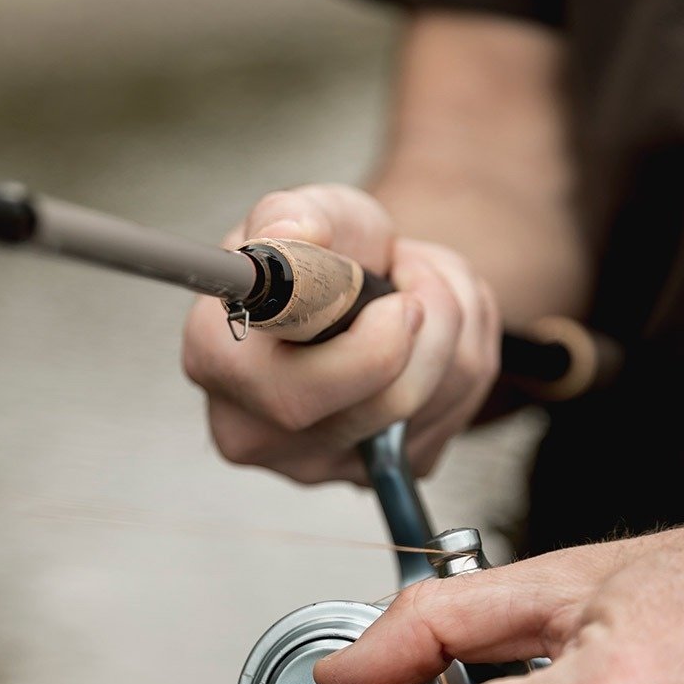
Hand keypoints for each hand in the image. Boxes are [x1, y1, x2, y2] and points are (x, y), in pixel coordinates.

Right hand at [181, 184, 500, 482]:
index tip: (401, 300)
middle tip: (415, 272)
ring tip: (421, 284)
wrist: (351, 286)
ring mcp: (323, 465)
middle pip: (384, 408)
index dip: (369, 351)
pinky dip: (467, 352)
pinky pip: (457, 413)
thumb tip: (295, 235)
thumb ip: (288, 215)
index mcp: (216, 365)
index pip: (294, 397)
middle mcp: (259, 434)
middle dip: (432, 321)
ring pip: (435, 404)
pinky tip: (432, 330)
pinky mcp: (383, 472)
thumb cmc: (314, 252)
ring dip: (456, 322)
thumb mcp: (297, 211)